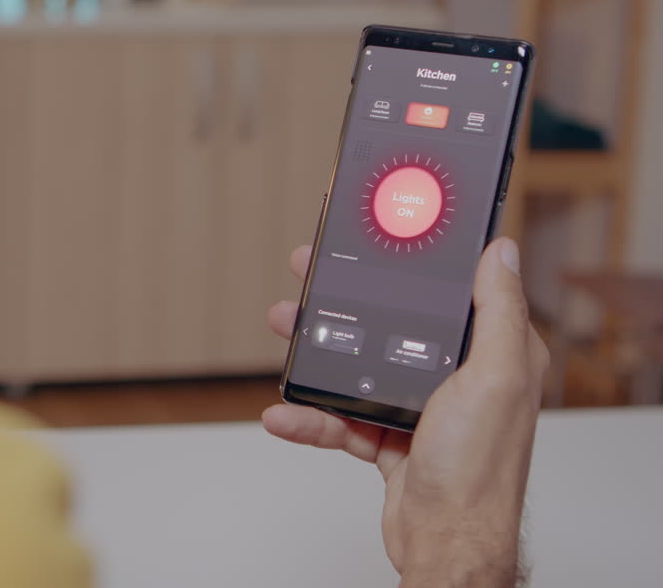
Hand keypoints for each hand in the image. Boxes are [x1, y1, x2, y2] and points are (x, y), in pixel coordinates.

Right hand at [263, 239, 548, 586]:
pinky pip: (341, 418)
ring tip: (286, 332)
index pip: (452, 294)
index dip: (415, 267)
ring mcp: (421, 410)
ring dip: (318, 353)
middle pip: (394, 326)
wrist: (446, 543)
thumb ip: (498, 312)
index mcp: (491, 356)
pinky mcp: (389, 439)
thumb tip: (502, 252)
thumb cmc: (480, 471)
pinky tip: (284, 412)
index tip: (378, 243)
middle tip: (310, 279)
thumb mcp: (494, 378)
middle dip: (347, 305)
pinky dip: (309, 417)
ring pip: (360, 368)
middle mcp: (458, 380)